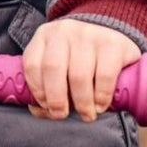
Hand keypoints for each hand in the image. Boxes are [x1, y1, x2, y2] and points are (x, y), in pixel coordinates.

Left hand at [21, 18, 140, 121]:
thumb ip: (46, 87)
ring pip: (79, 74)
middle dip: (56, 98)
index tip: (46, 107)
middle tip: (62, 115)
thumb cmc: (79, 59)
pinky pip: (104, 75)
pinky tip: (100, 105)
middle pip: (53, 68)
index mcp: (44, 36)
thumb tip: (41, 111)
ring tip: (86, 115)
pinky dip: (101, 96)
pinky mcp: (112, 43)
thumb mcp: (59, 65)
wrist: (114, 40)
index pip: (32, 64)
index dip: (37, 90)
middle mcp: (64, 31)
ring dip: (81, 102)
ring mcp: (89, 34)